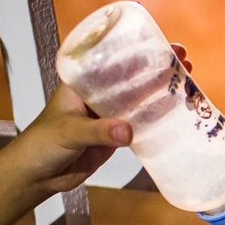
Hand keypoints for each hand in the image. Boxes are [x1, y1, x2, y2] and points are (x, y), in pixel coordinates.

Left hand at [8, 43, 192, 200]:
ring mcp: (107, 116)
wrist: (37, 176)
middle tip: (183, 62)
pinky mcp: (114, 137)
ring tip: (187, 84)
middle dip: (157, 69)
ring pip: (139, 101)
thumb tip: (127, 131)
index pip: (113, 61)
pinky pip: (139, 125)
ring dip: (161, 93)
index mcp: (81, 83)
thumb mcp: (69, 133)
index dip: (139, 53)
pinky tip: (175, 115)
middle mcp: (96, 95)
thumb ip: (98, 132)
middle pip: (132, 78)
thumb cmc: (42, 145)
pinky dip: (156, 121)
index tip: (163, 48)